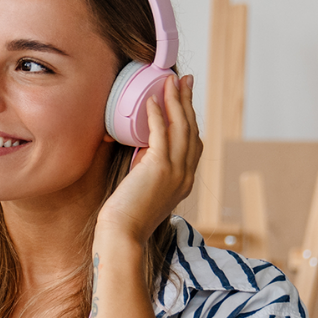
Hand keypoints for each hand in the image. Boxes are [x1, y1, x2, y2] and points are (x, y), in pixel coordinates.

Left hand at [96, 74, 200, 245]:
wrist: (123, 236)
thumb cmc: (127, 219)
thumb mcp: (146, 192)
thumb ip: (149, 173)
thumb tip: (141, 155)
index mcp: (184, 182)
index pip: (193, 144)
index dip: (191, 119)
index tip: (185, 100)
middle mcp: (185, 176)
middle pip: (191, 130)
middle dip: (187, 102)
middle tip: (184, 81)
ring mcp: (176, 172)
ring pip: (181, 128)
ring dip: (175, 101)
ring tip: (170, 82)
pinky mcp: (159, 168)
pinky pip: (161, 134)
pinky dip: (157, 115)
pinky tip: (151, 101)